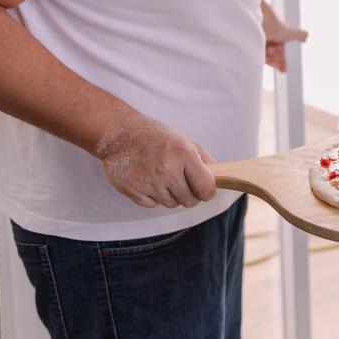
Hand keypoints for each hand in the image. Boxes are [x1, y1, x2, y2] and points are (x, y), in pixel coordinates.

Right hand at [97, 113, 216, 208]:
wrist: (120, 134)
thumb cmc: (156, 136)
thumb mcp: (184, 140)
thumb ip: (203, 160)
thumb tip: (219, 179)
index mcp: (184, 154)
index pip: (205, 188)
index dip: (209, 193)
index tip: (206, 192)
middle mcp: (167, 169)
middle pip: (190, 201)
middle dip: (191, 195)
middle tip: (184, 184)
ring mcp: (148, 181)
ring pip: (172, 204)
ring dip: (171, 195)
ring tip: (163, 178)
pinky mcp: (132, 190)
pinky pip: (152, 205)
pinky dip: (153, 197)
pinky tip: (148, 180)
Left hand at [261, 0, 307, 72]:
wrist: (266, 26)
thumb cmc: (278, 27)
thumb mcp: (295, 31)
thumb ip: (302, 34)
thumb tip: (305, 39)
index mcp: (279, 34)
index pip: (283, 48)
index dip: (286, 56)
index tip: (288, 63)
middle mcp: (271, 38)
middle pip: (277, 54)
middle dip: (281, 61)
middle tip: (284, 68)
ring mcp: (263, 43)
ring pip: (270, 57)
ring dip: (276, 63)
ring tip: (280, 67)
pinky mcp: (257, 47)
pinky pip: (262, 58)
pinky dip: (269, 62)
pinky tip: (274, 65)